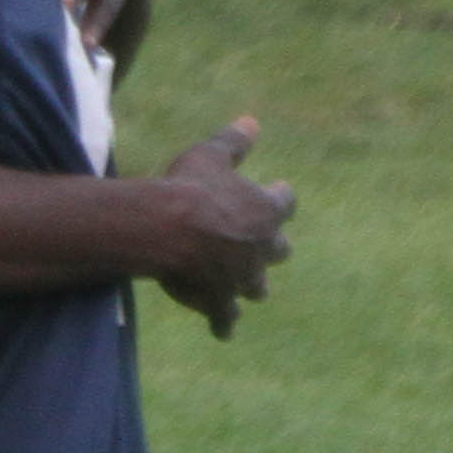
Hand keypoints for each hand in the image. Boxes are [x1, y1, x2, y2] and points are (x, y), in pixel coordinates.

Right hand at [149, 117, 292, 337]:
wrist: (166, 230)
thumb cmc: (189, 186)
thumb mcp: (211, 155)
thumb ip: (234, 141)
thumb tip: (252, 121)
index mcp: (266, 210)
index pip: (286, 202)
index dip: (280, 197)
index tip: (277, 192)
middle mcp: (261, 248)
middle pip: (279, 250)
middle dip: (272, 248)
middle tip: (264, 244)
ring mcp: (242, 278)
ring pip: (256, 288)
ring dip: (252, 285)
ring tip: (247, 286)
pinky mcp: (220, 301)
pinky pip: (226, 318)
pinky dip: (224, 323)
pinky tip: (223, 330)